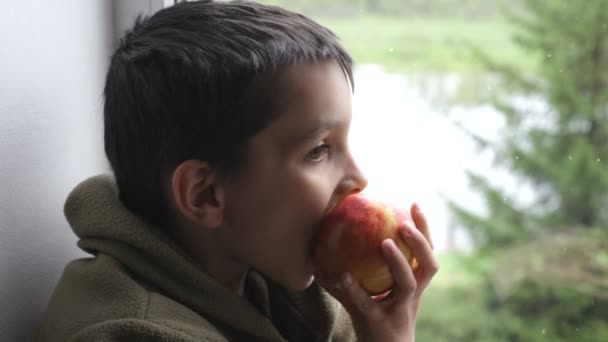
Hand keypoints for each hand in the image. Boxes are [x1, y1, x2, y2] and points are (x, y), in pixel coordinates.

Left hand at [324, 203, 438, 341]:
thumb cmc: (373, 320)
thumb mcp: (366, 292)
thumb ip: (352, 270)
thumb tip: (327, 241)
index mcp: (413, 284)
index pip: (425, 252)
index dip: (424, 228)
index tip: (413, 204)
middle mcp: (412, 296)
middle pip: (429, 266)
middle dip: (421, 242)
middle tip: (403, 223)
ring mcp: (400, 310)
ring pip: (408, 284)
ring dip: (399, 262)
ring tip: (384, 243)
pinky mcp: (381, 324)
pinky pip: (368, 304)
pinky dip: (355, 290)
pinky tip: (343, 276)